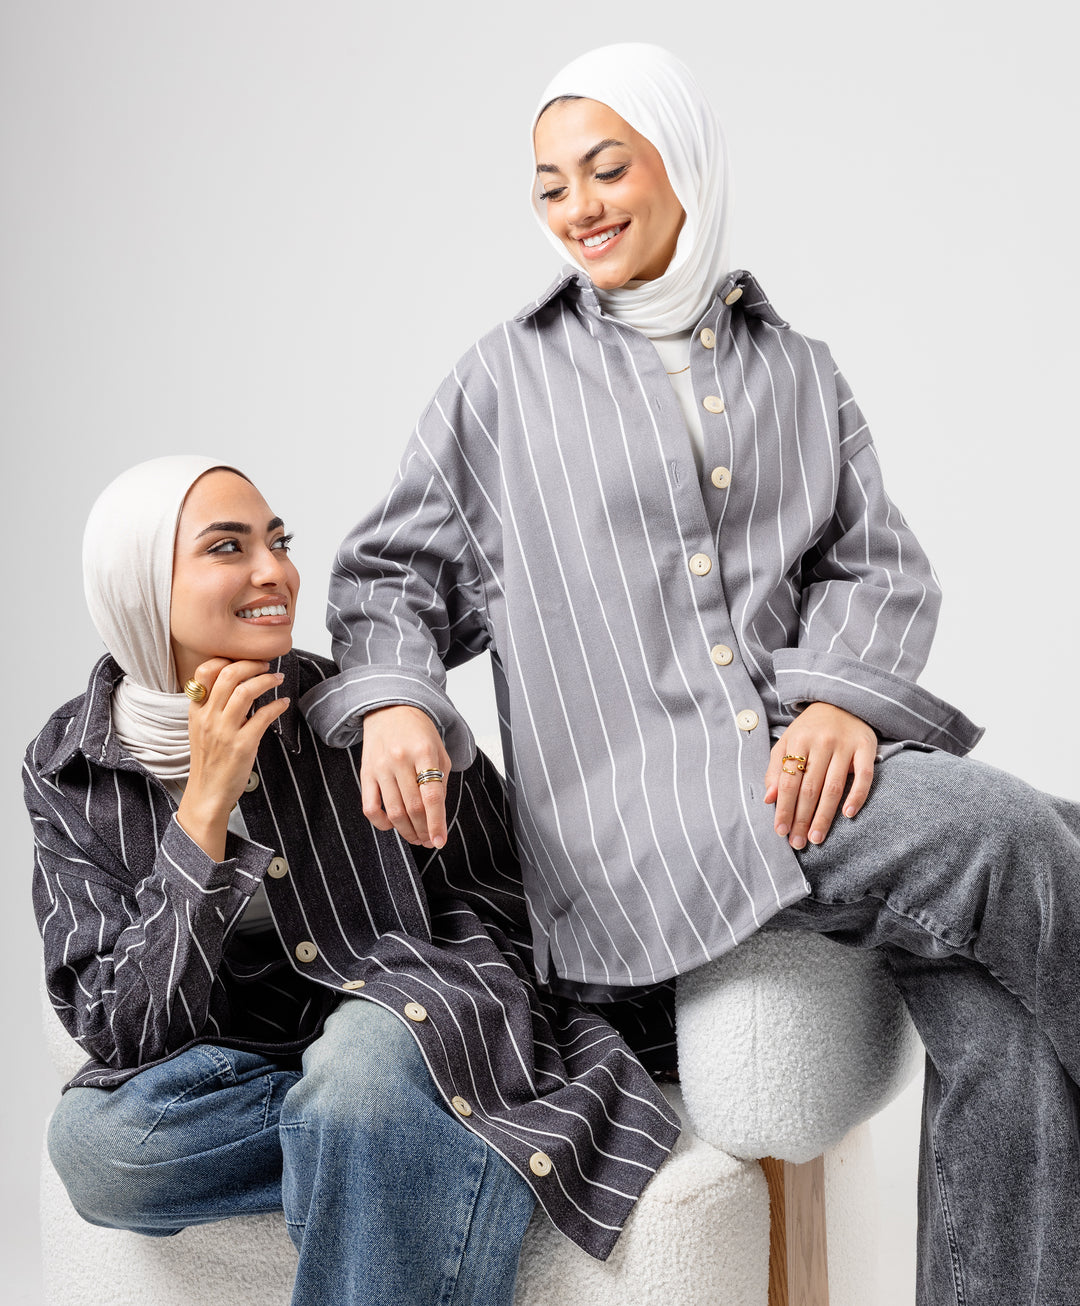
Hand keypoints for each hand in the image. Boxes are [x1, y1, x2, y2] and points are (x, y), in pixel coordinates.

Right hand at [177, 658, 289, 859]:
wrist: (207, 793)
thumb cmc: (209, 760)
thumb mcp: (201, 728)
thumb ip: (213, 706)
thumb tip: (237, 683)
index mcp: (196, 710)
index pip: (204, 672)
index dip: (226, 659)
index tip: (244, 658)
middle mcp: (208, 717)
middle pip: (229, 675)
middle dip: (251, 664)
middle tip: (266, 664)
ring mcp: (224, 731)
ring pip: (246, 691)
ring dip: (267, 680)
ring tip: (277, 679)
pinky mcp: (242, 745)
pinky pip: (263, 716)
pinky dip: (277, 705)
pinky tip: (283, 703)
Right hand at [360, 705, 450, 848]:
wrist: (390, 709)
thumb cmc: (419, 733)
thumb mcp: (439, 752)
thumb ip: (440, 782)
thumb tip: (437, 817)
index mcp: (424, 752)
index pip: (431, 796)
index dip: (437, 823)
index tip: (440, 842)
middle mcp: (400, 759)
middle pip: (412, 808)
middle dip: (423, 831)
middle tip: (429, 840)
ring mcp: (380, 767)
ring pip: (393, 811)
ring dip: (406, 831)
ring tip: (416, 838)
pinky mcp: (365, 773)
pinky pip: (370, 807)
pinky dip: (382, 823)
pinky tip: (393, 825)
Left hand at [764, 703, 876, 849]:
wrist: (842, 701)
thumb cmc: (810, 729)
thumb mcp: (788, 742)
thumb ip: (776, 769)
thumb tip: (768, 799)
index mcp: (798, 741)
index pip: (788, 781)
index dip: (783, 808)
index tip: (780, 831)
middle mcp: (821, 742)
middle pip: (809, 788)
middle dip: (801, 818)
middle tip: (797, 843)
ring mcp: (845, 745)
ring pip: (833, 787)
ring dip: (824, 816)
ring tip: (817, 838)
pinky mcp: (866, 747)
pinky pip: (863, 776)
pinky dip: (857, 796)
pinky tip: (848, 815)